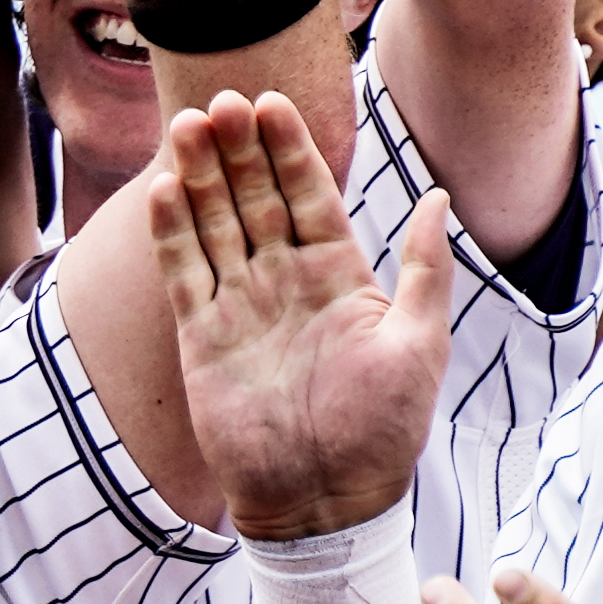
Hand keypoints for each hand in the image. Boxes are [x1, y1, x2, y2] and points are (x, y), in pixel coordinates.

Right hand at [145, 94, 449, 537]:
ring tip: (188, 126)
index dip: (290, 150)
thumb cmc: (382, 431)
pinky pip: (183, 273)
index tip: (272, 102)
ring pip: (213, 224)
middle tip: (222, 101)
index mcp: (338, 275)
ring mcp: (240, 306)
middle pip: (254, 198)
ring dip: (200, 176)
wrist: (324, 502)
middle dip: (239, 150)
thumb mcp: (418, 342)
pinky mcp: (202, 337)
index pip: (310, 194)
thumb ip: (422, 269)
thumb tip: (439, 199)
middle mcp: (285, 281)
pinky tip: (164, 189)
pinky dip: (172, 233)